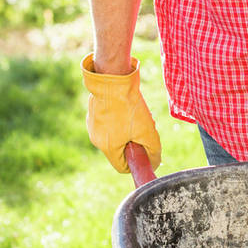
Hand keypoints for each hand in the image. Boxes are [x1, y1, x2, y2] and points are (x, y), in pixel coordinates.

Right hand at [81, 54, 161, 172]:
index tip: (145, 149)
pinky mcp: (93, 111)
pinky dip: (118, 118)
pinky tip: (125, 105)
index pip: (122, 167)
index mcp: (107, 147)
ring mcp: (92, 124)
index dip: (136, 161)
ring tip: (133, 113)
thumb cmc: (129, 107)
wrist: (113, 80)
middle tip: (141, 127)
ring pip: (114, 135)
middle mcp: (96, 139)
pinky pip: (108, 122)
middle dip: (132, 142)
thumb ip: (153, 150)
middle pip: (118, 150)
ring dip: (126, 129)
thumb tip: (154, 162)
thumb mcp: (147, 131)